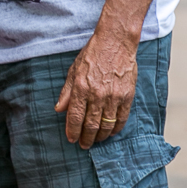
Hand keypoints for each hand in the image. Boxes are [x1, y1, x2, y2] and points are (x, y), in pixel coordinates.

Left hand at [54, 30, 137, 148]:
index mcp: (81, 88)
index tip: (71, 139)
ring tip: (96, 141)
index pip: (75, 117)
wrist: (115, 42)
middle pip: (91, 125)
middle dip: (86, 138)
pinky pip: (122, 118)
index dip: (73, 131)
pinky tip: (111, 132)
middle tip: (84, 145)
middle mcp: (97, 95)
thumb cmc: (92, 54)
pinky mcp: (127, 96)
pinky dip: (116, 128)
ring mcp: (114, 96)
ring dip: (100, 136)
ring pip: (106, 125)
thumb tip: (59, 109)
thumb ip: (66, 92)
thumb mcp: (73, 70)